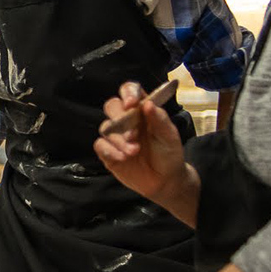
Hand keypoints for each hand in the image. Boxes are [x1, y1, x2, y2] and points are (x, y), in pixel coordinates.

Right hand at [93, 81, 187, 204]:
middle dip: (120, 118)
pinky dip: (110, 151)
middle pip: (112, 106)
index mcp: (142, 110)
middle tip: (133, 135)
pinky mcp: (108, 152)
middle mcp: (126, 119)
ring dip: (119, 140)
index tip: (131, 104)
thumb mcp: (169, 136)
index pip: (129, 91)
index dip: (128, 93)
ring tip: (134, 152)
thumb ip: (160, 119)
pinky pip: (100, 145)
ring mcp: (115, 135)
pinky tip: (123, 158)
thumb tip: (148, 104)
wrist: (164, 181)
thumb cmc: (169, 153)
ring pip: (106, 127)